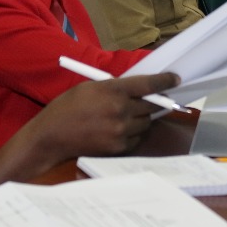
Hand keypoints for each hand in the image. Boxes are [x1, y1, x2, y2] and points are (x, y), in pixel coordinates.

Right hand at [29, 73, 180, 158]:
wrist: (51, 137)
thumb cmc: (67, 108)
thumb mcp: (89, 88)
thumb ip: (114, 87)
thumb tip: (138, 89)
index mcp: (112, 90)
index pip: (148, 84)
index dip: (165, 81)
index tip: (175, 79)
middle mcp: (120, 110)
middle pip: (152, 104)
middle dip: (156, 101)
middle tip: (156, 99)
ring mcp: (121, 131)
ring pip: (146, 122)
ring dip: (143, 118)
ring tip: (128, 116)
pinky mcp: (119, 147)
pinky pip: (137, 138)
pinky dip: (134, 133)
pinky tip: (120, 130)